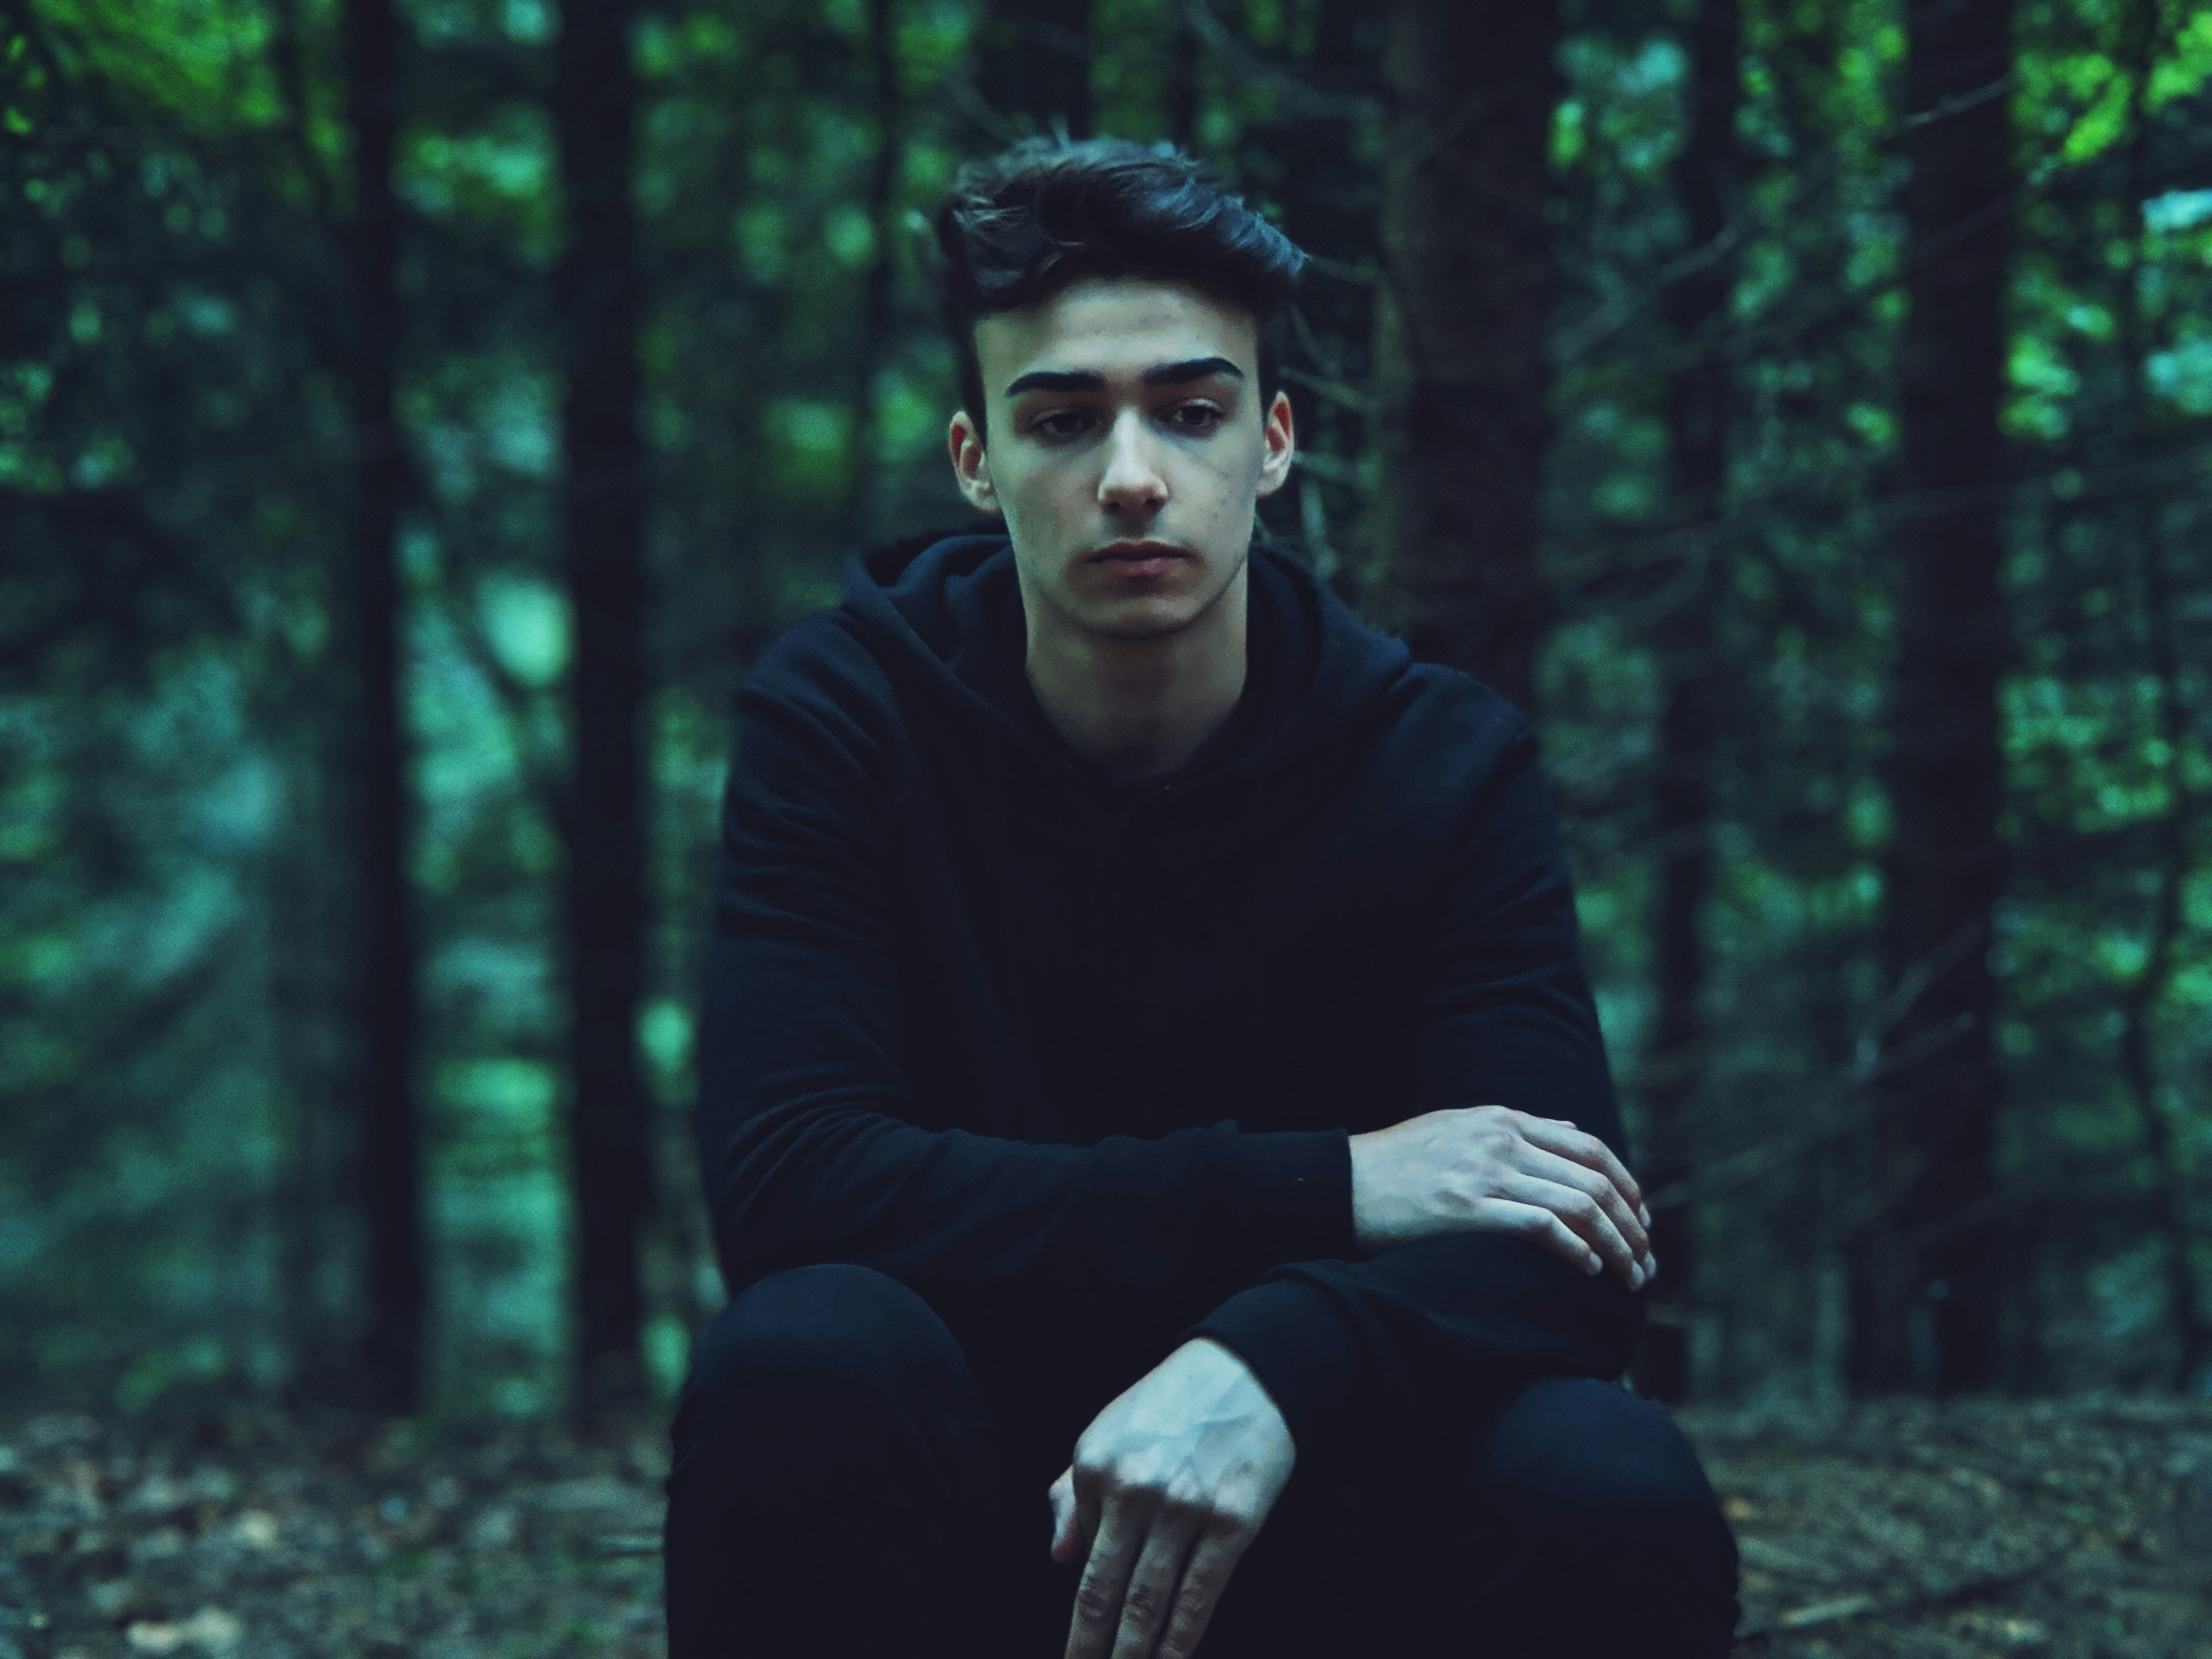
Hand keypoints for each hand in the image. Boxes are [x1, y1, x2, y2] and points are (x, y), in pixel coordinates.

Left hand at [1047, 1338, 1293, 1658]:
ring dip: (1134, 1655)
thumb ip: (1074, 1494)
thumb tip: (1059, 1557)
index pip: (1081, 1561)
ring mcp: (1183, 1508)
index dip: (1078, 1621)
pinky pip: (1199, 1595)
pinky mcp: (1230, 1522)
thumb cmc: (1170, 1406)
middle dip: (1093, 1650)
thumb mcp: (1106, 1434)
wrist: (1244, 1370)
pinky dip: (1180, 1640)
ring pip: (1149, 1602)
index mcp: (1094, 1467)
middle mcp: (1132, 1489)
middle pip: (1105, 1593)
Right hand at [1348, 1104, 1655, 1289]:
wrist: (1340, 1182)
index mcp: (1502, 1119)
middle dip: (1632, 1226)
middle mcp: (1501, 1140)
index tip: (1642, 1220)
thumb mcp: (1458, 1126)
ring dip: (1616, 1246)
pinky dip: (1575, 1250)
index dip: (1627, 1186)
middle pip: (1594, 1180)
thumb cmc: (1397, 1162)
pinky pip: (1541, 1227)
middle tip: (1646, 1261)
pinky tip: (1589, 1270)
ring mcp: (1485, 1172)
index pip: (1589, 1147)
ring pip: (1578, 1206)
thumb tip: (1572, 1131)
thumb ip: (1516, 1128)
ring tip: (1629, 1277)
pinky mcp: (1467, 1208)